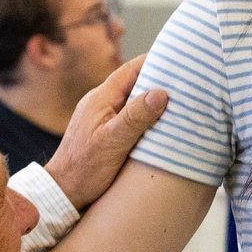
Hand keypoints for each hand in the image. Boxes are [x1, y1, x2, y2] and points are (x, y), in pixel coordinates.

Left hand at [43, 55, 169, 209]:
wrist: (64, 192)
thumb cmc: (84, 169)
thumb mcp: (112, 142)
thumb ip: (135, 116)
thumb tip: (161, 93)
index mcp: (100, 98)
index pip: (130, 70)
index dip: (154, 61)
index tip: (178, 59)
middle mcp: (101, 103)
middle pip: (134, 83)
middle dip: (159, 80)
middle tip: (187, 81)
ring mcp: (103, 118)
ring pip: (133, 101)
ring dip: (154, 101)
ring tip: (181, 101)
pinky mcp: (106, 132)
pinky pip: (130, 117)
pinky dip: (147, 117)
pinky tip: (163, 125)